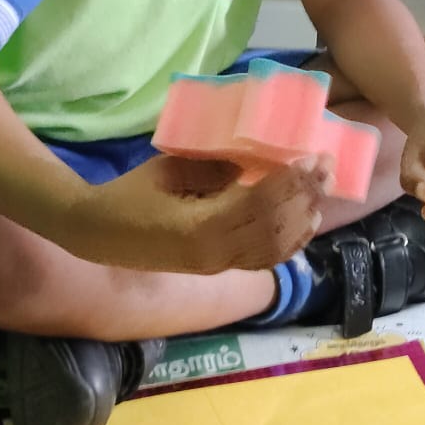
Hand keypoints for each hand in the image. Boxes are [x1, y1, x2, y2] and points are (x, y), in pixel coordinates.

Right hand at [74, 154, 329, 273]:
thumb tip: (252, 162)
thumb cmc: (129, 195)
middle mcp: (215, 254)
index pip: (260, 204)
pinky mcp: (216, 269)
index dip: (291, 181)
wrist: (98, 234)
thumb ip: (213, 169)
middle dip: (306, 196)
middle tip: (327, 167)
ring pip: (275, 248)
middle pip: (275, 227)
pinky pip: (262, 259)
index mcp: (200, 229)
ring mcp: (216, 266)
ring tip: (321, 191)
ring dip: (303, 218)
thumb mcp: (170, 171)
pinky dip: (288, 241)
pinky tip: (304, 222)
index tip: (313, 156)